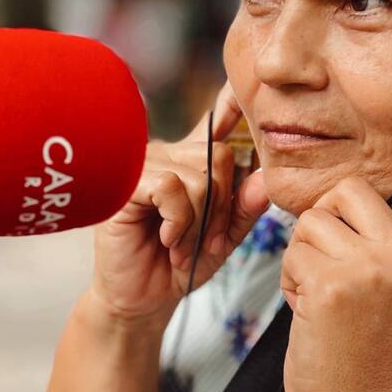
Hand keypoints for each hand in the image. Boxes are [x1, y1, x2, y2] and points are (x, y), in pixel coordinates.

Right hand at [88, 82, 270, 327]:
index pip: (216, 122)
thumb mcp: (224, 238)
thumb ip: (245, 209)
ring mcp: (146, 166)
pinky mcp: (126, 184)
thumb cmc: (180, 264)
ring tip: (183, 245)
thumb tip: (266, 180)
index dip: (233, 102)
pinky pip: (170, 186)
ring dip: (198, 221)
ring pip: (197, 176)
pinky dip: (177, 219)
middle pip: (220, 157)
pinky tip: (167, 237)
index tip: (245, 92)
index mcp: (194, 162)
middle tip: (207, 240)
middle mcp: (170, 156)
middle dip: (222, 207)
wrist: (143, 299)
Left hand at [280, 104, 391, 391]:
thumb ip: (382, 247)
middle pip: (347, 191)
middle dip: (324, 227)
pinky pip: (292, 254)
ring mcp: (376, 266)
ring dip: (302, 260)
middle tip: (337, 277)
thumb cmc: (367, 355)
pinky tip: (315, 315)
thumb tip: (338, 208)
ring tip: (327, 301)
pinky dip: (290, 282)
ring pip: (311, 222)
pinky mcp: (338, 282)